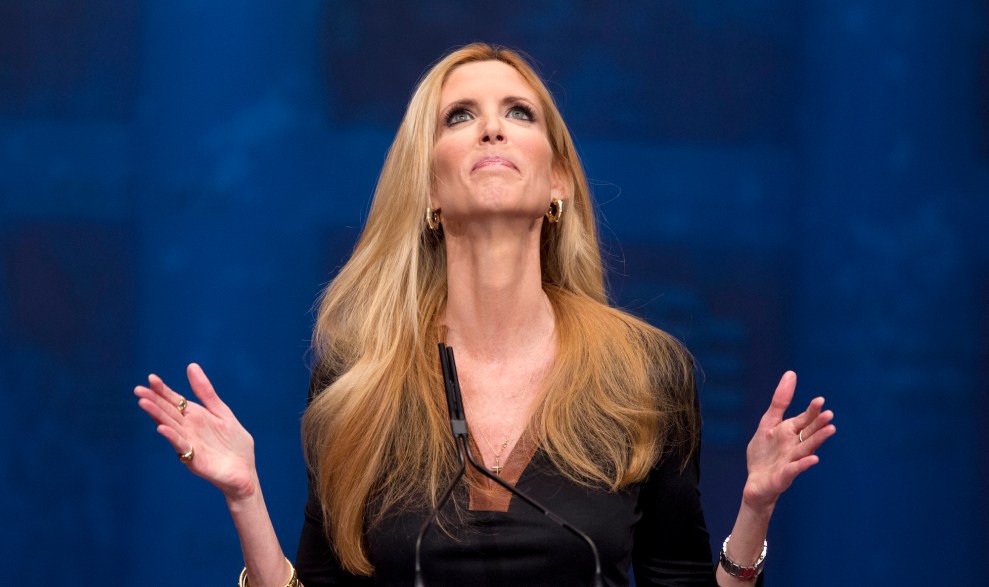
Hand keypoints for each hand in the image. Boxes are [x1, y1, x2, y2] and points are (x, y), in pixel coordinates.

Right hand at [135, 363, 258, 501]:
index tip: (151, 378)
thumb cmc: (234, 443)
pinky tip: (162, 428)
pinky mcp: (194, 460)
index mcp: (195, 417)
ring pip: (170, 427)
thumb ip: (206, 392)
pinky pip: (181, 446)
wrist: (246, 470)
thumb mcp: (221, 412)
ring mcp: (189, 444)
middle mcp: (188, 429)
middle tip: (138, 390)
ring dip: (157, 416)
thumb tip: (191, 365)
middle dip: (153, 401)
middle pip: (168, 413)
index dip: (163, 390)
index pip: (175, 401)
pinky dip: (172, 437)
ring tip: (144, 403)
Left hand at [742, 371, 835, 511]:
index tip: (820, 400)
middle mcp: (795, 446)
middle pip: (809, 433)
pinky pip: (795, 469)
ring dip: (818, 440)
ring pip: (806, 449)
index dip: (812, 411)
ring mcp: (791, 461)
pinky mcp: (784, 476)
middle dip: (819, 425)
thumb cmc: (764, 453)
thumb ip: (780, 401)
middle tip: (830, 415)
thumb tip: (791, 373)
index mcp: (791, 432)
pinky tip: (813, 458)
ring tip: (830, 430)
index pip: (805, 420)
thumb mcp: (768, 423)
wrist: (755, 482)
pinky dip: (803, 464)